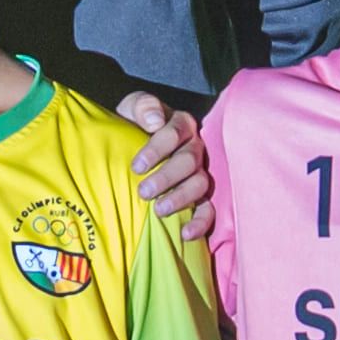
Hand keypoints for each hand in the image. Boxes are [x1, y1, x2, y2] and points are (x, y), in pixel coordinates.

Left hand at [120, 92, 211, 232]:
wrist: (131, 143)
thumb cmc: (132, 125)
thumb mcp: (131, 107)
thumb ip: (143, 106)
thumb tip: (155, 121)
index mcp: (181, 124)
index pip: (175, 133)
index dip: (157, 150)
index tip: (136, 166)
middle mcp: (195, 147)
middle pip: (189, 161)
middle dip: (166, 177)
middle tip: (143, 192)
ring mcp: (200, 172)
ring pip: (199, 185)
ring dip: (180, 198)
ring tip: (158, 211)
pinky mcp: (200, 196)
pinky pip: (208, 209)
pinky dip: (200, 222)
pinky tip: (185, 233)